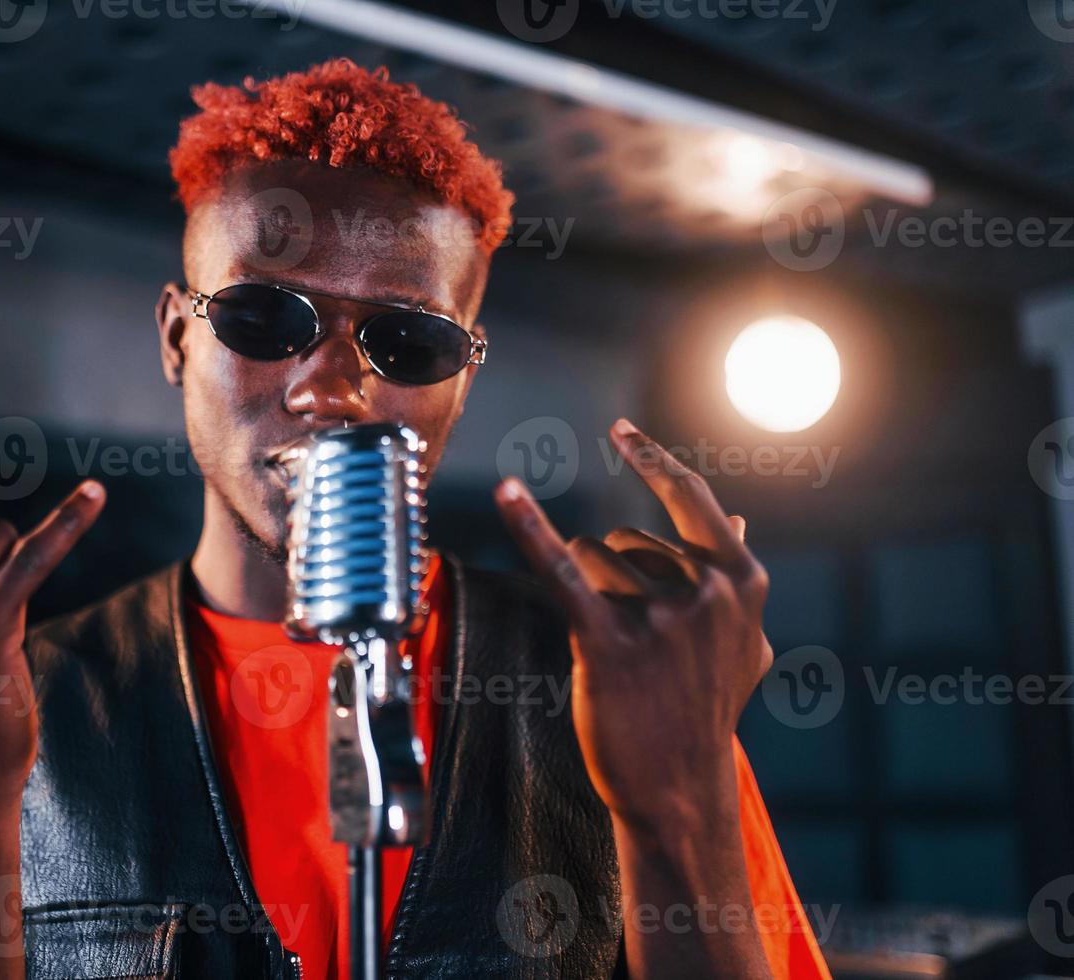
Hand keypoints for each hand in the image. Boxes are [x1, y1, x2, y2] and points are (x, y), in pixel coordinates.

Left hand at [495, 418, 770, 829]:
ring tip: (613, 651)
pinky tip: (506, 493)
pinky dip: (530, 527)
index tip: (621, 430)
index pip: (690, 498)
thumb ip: (735, 577)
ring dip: (588, 594)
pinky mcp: (607, 641)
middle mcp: (705, 590)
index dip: (652, 461)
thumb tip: (737, 521)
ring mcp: (659, 616)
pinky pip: (562, 569)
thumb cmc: (703, 706)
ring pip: (592, 559)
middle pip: (626, 538)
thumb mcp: (741, 641)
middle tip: (633, 639)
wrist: (677, 784)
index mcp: (740, 582)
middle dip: (615, 576)